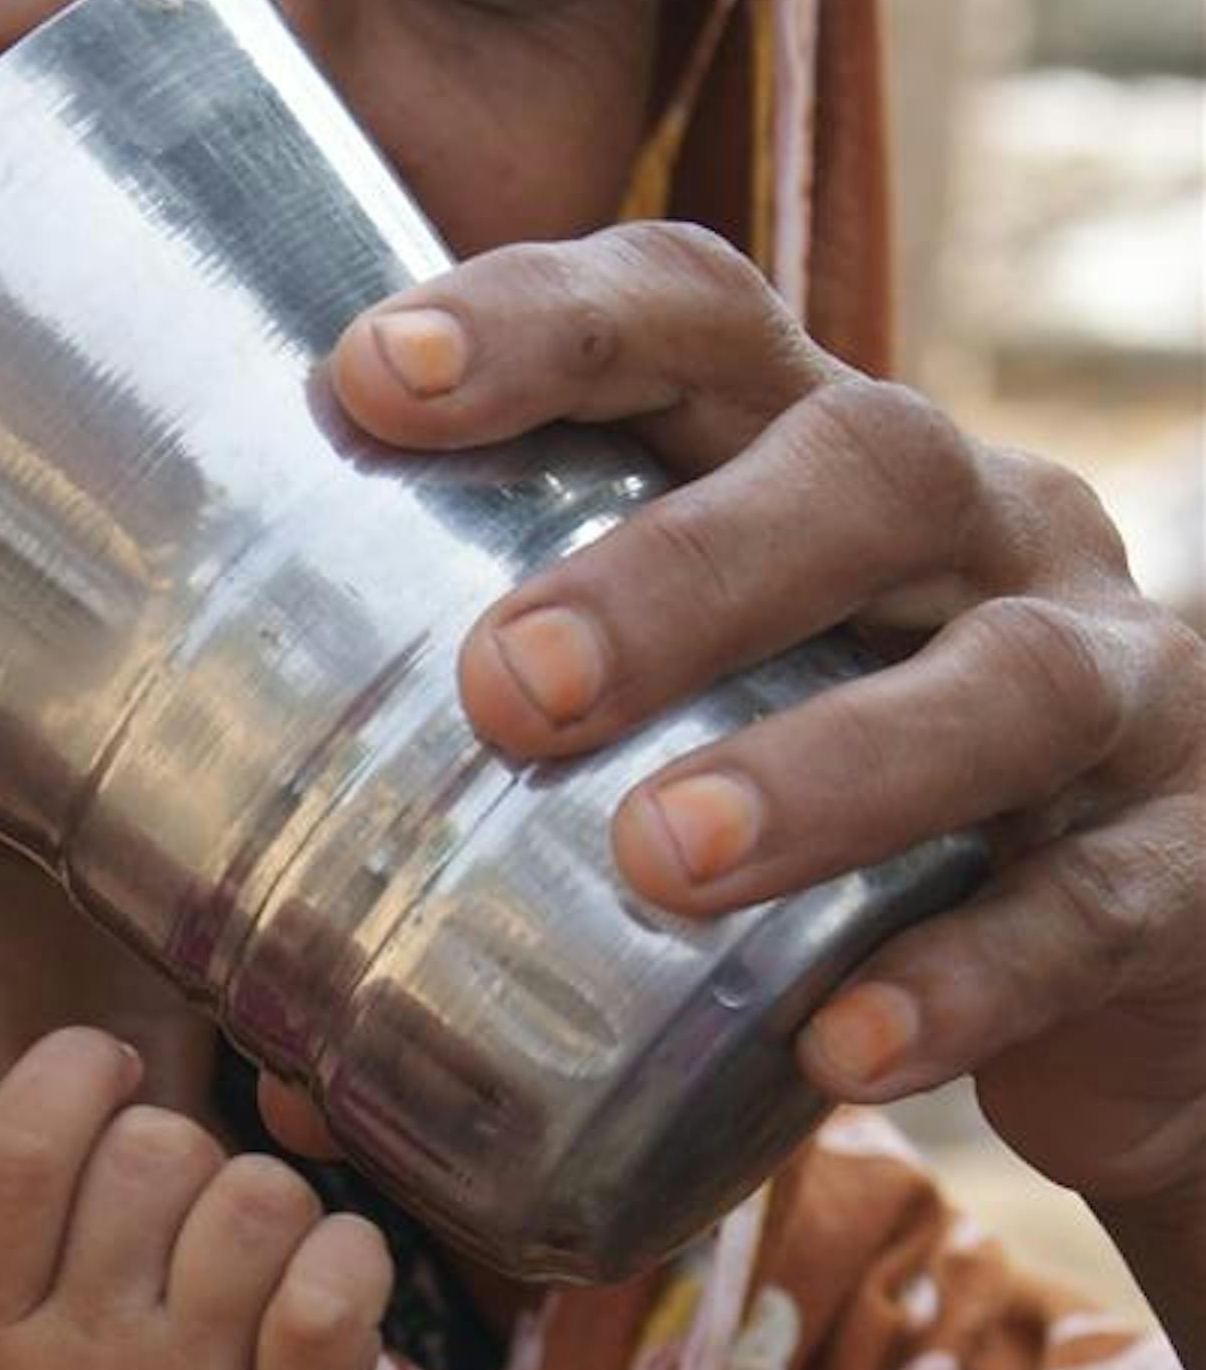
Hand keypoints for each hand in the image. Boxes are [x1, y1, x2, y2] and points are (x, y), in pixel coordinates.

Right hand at [0, 1027, 405, 1369]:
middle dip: (189, 1150)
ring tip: (263, 1266)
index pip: (15, 1153)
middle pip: (150, 1152)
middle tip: (191, 1216)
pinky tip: (338, 1287)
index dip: (72, 1072)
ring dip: (278, 1207)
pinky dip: (352, 1261)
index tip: (111, 1075)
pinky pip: (332, 1290)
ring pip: (255, 1199)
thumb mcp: (0, 1351)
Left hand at [331, 229, 1205, 1242]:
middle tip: (505, 682)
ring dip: (828, 764)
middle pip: (861, 467)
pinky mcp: (1181, 872)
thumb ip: (521, 815)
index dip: (543, 321)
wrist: (1155, 969)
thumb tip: (255, 998)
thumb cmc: (855, 829)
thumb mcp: (715, 738)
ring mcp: (1111, 692)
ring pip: (1001, 682)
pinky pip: (1083, 913)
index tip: (366, 377)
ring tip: (665, 855)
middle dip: (678, 563)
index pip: (700, 318)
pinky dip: (960, 979)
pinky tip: (840, 1051)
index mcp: (832, 466)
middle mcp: (984, 533)